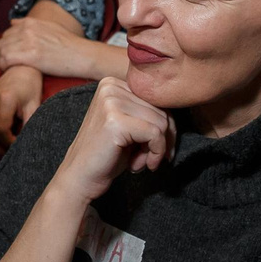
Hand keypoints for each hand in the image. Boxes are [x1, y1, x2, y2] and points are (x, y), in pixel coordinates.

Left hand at [0, 16, 84, 78]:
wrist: (80, 54)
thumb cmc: (67, 44)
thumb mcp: (48, 27)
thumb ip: (30, 24)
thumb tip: (12, 22)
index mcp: (30, 22)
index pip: (7, 32)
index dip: (8, 45)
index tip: (14, 54)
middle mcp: (27, 29)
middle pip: (3, 41)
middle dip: (4, 53)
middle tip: (12, 63)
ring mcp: (28, 41)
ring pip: (2, 51)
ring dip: (4, 60)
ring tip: (12, 67)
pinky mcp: (30, 55)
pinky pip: (6, 60)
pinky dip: (5, 66)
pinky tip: (12, 70)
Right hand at [0, 64, 45, 154]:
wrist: (21, 68)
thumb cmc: (30, 85)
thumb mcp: (35, 104)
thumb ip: (29, 124)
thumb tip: (25, 145)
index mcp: (5, 98)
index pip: (0, 129)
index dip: (8, 142)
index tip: (18, 145)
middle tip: (8, 153)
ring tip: (3, 148)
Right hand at [50, 76, 173, 203]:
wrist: (79, 178)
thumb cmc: (106, 154)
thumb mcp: (129, 126)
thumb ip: (147, 113)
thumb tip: (181, 110)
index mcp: (113, 83)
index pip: (157, 98)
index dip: (164, 126)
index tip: (157, 148)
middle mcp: (110, 87)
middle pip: (162, 109)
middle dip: (162, 139)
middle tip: (146, 158)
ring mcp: (111, 102)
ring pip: (161, 121)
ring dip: (157, 148)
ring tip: (139, 161)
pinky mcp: (115, 121)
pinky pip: (155, 134)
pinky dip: (155, 153)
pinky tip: (139, 165)